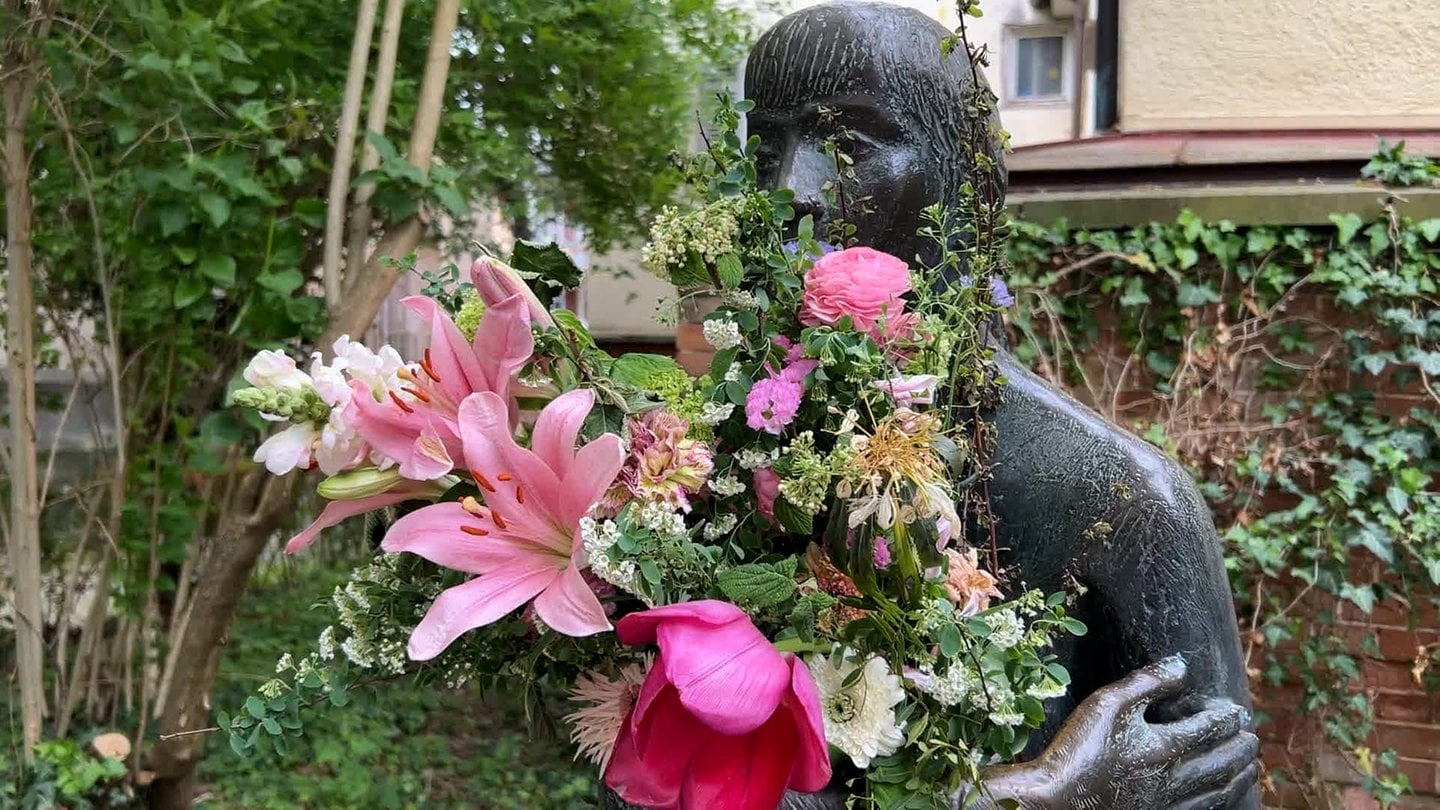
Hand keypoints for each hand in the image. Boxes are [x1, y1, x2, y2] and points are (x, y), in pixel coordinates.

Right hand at [972, 656, 1259, 808]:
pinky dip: (1221, 800)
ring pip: (1218, 790)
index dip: (1226, 717)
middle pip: (1221, 762)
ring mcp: (1168, 803)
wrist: (1056, 801)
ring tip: (1250, 767)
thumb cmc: (1079, 749)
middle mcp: (1175, 777)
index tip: (1236, 709)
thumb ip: (1146, 682)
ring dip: (1239, 776)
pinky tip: (1219, 795)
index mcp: (1165, 746)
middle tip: (1252, 736)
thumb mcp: (1107, 703)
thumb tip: (1182, 665)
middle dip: (1240, 747)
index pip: (1210, 728)